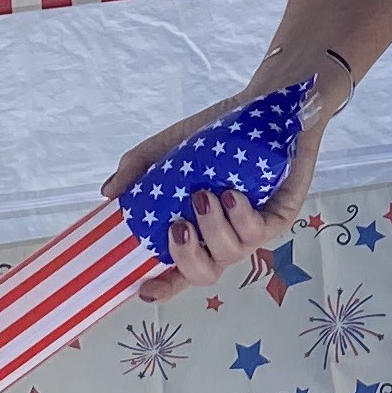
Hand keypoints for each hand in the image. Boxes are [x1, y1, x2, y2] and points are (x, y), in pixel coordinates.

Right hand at [101, 67, 332, 292]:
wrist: (267, 103)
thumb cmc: (220, 133)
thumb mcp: (172, 146)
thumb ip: (139, 167)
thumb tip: (109, 192)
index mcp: (199, 229)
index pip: (179, 271)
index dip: (163, 287)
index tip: (145, 288)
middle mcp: (225, 237)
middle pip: (204, 274)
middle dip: (186, 258)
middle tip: (178, 226)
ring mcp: (254, 229)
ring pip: (230, 254)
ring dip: (212, 228)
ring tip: (204, 194)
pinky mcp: (282, 215)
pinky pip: (259, 231)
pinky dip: (240, 216)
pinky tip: (231, 193)